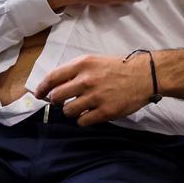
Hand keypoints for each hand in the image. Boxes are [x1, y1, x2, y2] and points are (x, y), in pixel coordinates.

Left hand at [33, 53, 153, 125]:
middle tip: (63, 102)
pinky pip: (82, 121)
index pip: (53, 77)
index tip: (38, 94)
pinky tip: (90, 113)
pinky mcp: (105, 111)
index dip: (42, 88)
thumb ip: (75, 71)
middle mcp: (87, 80)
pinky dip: (83, 119)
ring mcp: (95, 96)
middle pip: (57, 97)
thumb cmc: (118, 68)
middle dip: (57, 101)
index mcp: (83, 64)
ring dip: (71, 111)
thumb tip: (55, 85)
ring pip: (68, 111)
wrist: (144, 76)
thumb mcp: (95, 61)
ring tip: (81, 107)